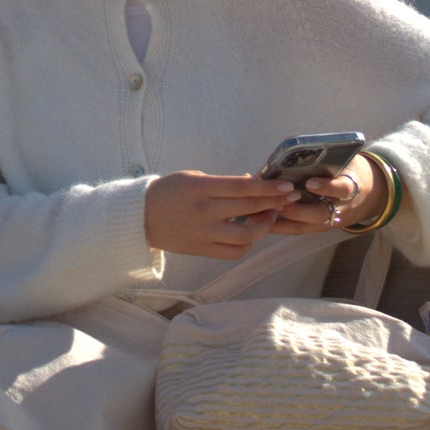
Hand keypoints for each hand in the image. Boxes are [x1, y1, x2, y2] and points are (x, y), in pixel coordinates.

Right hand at [144, 170, 300, 258]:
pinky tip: (250, 235)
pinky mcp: (201, 250)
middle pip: (248, 210)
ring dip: (263, 227)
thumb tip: (251, 182)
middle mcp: (204, 212)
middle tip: (289, 199)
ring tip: (270, 217)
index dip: (267, 188)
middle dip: (274, 203)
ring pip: (245, 236)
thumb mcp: (193, 177)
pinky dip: (246, 245)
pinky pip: (233, 252)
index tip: (286, 186)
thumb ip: (222, 183)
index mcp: (201, 189)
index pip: (242, 188)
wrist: (140, 217)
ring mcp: (203, 234)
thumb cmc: (168, 191)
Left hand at [267, 154, 387, 233]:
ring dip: (283, 220)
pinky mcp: (319, 227)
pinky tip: (261, 219)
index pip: (342, 188)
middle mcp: (340, 208)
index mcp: (350, 186)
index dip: (327, 187)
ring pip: (306, 225)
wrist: (369, 193)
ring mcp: (329, 221)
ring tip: (263, 212)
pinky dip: (280, 226)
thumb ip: (326, 159)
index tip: (310, 183)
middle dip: (298, 209)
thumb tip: (292, 153)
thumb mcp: (344, 162)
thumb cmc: (348, 170)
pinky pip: (299, 230)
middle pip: (320, 214)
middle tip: (279, 201)